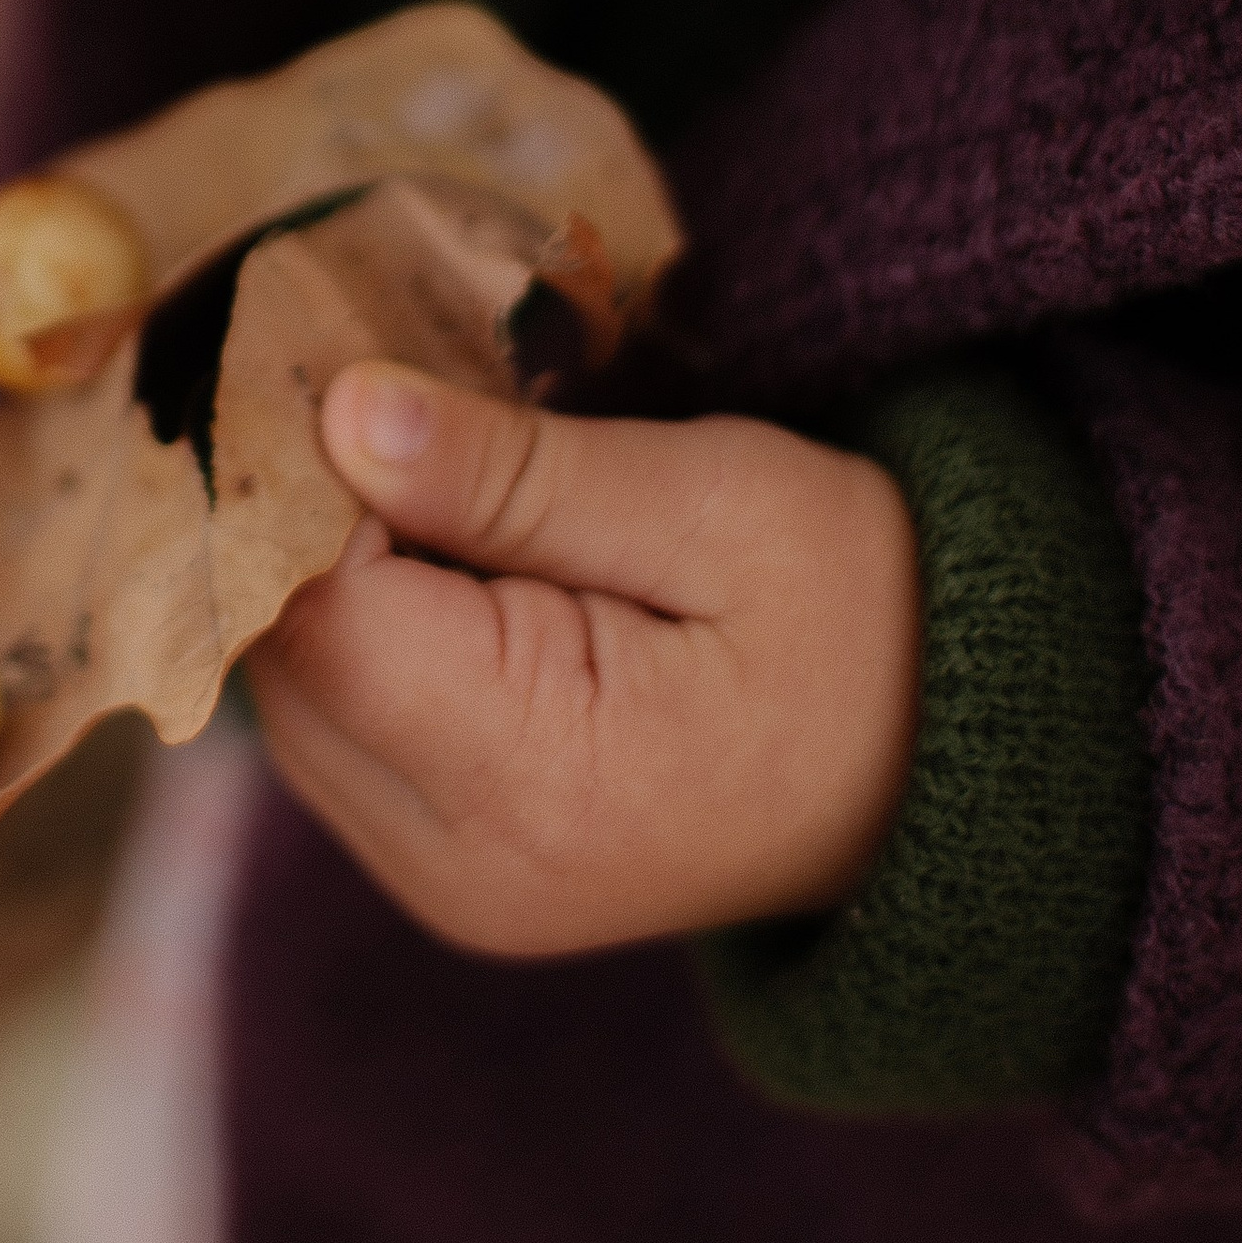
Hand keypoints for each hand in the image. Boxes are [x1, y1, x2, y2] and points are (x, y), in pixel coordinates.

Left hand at [246, 368, 921, 959]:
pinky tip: (444, 556)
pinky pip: (336, 725)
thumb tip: (341, 413)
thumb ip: (516, 473)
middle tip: (394, 388)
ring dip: (331, 570)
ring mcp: (444, 883)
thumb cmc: (868, 617)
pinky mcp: (444, 867)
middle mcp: (458, 866)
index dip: (309, 475)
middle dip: (311, 517)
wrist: (957, 769)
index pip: (318, 608)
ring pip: (290, 690)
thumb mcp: (718, 504)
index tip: (353, 359)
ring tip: (440, 471)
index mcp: (533, 781)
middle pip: (284, 655)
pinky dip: (363, 626)